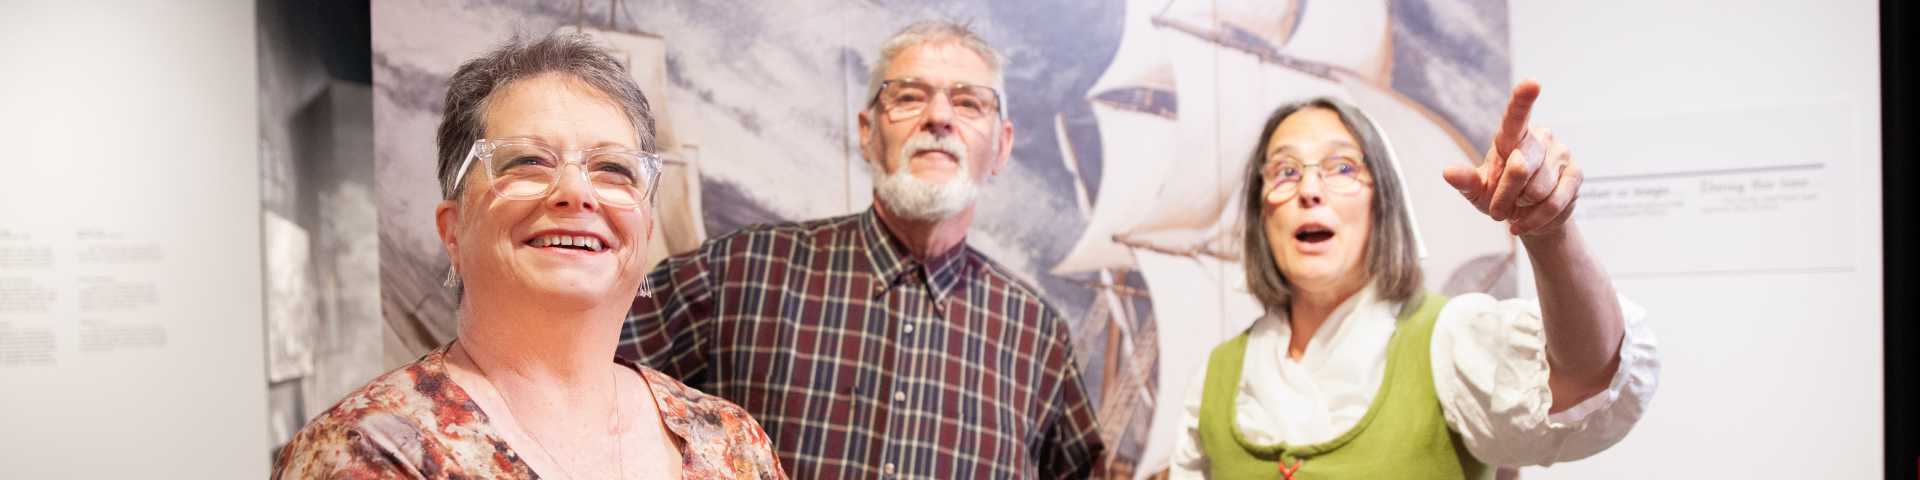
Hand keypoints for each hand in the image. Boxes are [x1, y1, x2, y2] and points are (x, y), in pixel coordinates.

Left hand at [1442, 78, 1582, 236]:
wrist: (1528, 217)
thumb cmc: (1499, 196)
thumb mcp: (1477, 190)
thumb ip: (1465, 180)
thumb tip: (1448, 172)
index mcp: (1511, 136)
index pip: (1516, 115)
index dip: (1523, 99)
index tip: (1532, 83)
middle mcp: (1539, 138)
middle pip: (1520, 168)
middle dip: (1506, 195)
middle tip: (1497, 210)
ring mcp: (1560, 154)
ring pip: (1538, 188)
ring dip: (1522, 206)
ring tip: (1519, 206)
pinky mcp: (1576, 174)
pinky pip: (1555, 202)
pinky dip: (1536, 218)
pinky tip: (1527, 221)